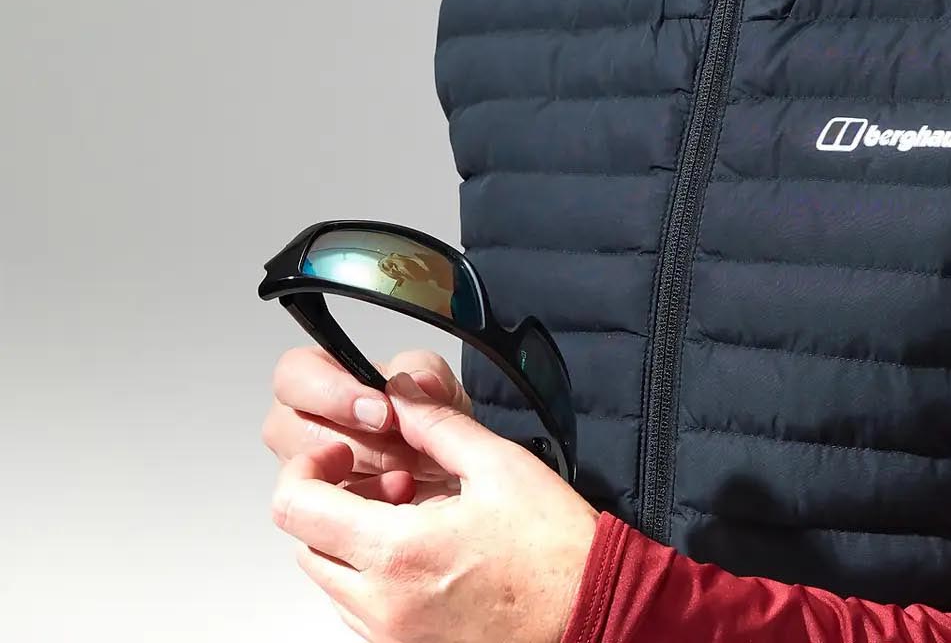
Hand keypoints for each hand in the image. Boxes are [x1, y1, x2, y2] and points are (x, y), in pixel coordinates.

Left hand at [271, 371, 601, 642]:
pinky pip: (361, 611)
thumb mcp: (498, 465)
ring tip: (414, 515)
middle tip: (388, 480)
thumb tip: (400, 395)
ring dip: (353, 543)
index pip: (296, 509)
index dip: (307, 468)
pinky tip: (423, 552)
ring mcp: (391, 638)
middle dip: (333, 504)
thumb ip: (437, 426)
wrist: (590, 611)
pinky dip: (374, 577)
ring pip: (331, 583)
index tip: (340, 454)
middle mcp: (381, 607)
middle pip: (306, 547)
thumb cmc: (554, 551)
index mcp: (397, 554)